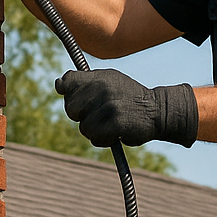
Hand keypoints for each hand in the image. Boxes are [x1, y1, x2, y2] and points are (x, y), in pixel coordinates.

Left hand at [54, 69, 197, 147]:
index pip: (68, 82)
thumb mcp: (109, 82)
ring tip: (111, 124)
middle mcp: (102, 88)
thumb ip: (83, 82)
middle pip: (71, 109)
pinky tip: (114, 134)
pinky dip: (103, 140)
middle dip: (82, 116)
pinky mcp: (116, 123)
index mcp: (99, 76)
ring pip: (83, 127)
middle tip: (101, 115)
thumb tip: (58, 85)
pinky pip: (95, 138)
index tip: (82, 101)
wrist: (158, 111)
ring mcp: (109, 105)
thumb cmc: (129, 98)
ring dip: (95, 130)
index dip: (70, 95)